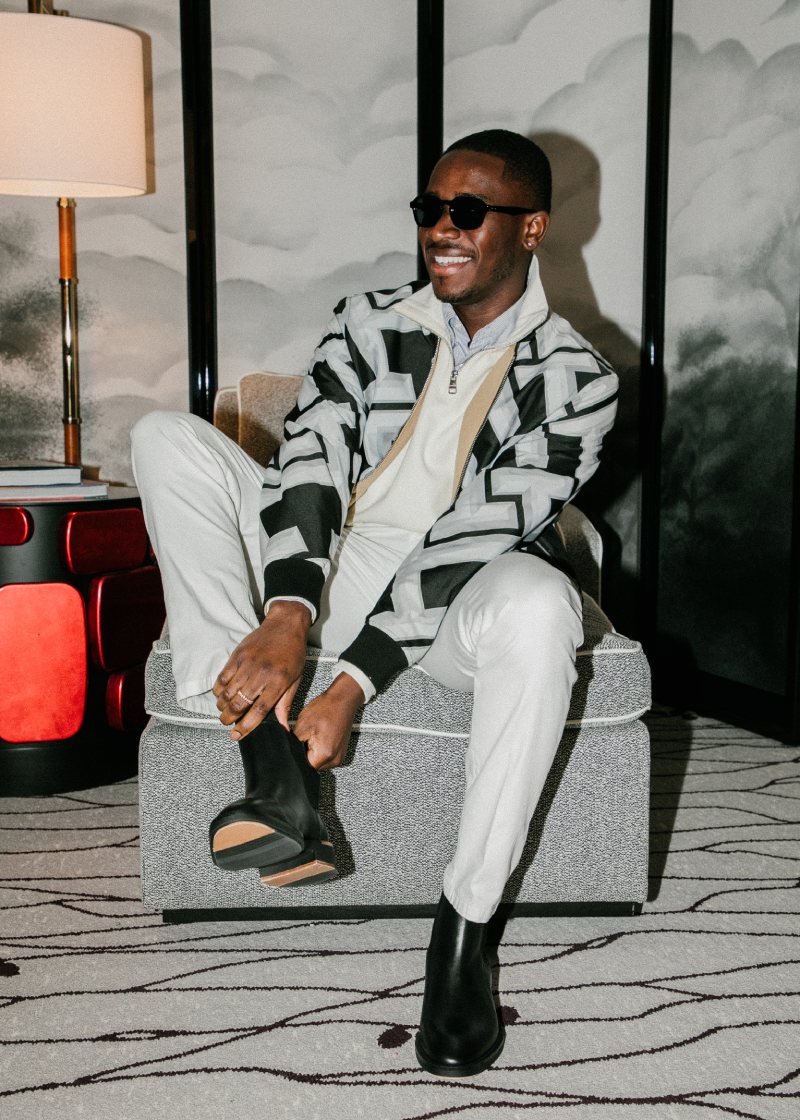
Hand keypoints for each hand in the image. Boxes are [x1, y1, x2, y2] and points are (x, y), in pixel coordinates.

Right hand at [212, 600, 310, 739]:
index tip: (237, 735)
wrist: (285, 624)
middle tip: (227, 723)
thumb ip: (285, 704)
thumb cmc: (293, 652)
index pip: (259, 710)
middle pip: (239, 703)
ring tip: (224, 710)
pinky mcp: (237, 655)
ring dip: (222, 705)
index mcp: (278, 682)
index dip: (246, 726)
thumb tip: (283, 727)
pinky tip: (221, 694)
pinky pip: (222, 677)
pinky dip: (218, 689)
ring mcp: (247, 664)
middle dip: (229, 718)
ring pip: (228, 692)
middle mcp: (261, 674)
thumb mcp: (295, 679)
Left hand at [294, 672, 364, 769]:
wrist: (342, 699)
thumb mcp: (302, 726)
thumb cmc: (326, 708)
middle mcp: (334, 759)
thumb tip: (286, 753)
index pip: (302, 767)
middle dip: (304, 754)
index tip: (296, 745)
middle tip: (305, 737)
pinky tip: (320, 736)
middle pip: (311, 766)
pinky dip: (320, 748)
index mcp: (324, 755)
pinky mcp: (340, 752)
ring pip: (317, 762)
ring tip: (314, 735)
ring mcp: (339, 757)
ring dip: (312, 751)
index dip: (296, 756)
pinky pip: (325, 756)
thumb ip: (292, 744)